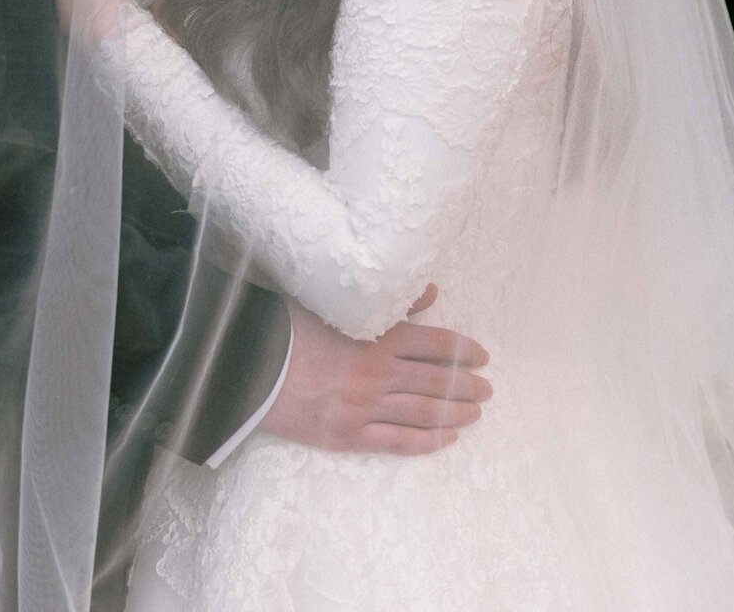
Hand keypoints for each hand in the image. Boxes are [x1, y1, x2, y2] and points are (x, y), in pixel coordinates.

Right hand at [261, 286, 492, 455]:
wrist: (247, 365)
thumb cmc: (286, 325)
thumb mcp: (333, 301)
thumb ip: (387, 298)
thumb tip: (431, 292)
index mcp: (375, 336)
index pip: (433, 343)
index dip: (461, 349)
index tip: (481, 355)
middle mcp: (377, 374)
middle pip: (434, 381)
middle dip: (465, 385)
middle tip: (486, 388)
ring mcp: (365, 408)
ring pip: (423, 413)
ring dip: (454, 412)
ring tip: (475, 413)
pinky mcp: (348, 435)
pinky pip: (398, 442)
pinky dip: (427, 441)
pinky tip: (446, 439)